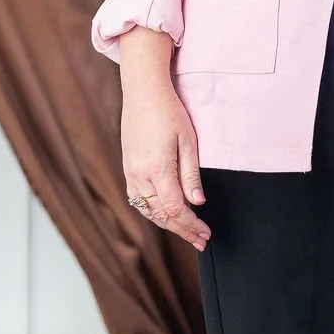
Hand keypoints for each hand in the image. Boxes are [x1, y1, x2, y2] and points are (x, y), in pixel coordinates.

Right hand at [118, 65, 210, 251]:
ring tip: (187, 233)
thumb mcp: (188, 141)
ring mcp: (130, 173)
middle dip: (182, 230)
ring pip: (148, 211)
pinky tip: (166, 216)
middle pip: (161, 215)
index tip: (206, 233)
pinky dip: (153, 213)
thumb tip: (197, 202)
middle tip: (200, 241)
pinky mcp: (128, 169)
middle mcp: (140, 176)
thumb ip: (190, 174)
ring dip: (168, 225)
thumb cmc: (170, 112)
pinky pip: (138, 200)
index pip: (176, 209)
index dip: (191, 225)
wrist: (143, 92)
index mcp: (157, 169)